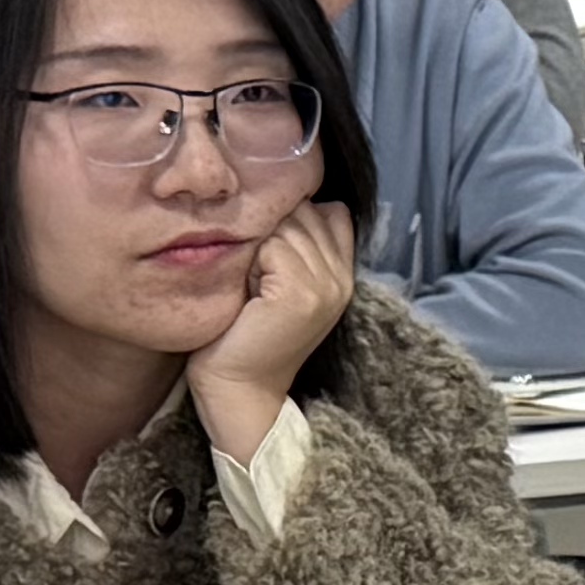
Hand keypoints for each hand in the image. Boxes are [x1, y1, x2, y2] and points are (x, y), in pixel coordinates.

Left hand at [186, 201, 355, 459]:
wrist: (240, 386)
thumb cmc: (248, 333)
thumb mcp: (283, 283)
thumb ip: (299, 246)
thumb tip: (293, 198)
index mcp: (345, 275)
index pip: (332, 212)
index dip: (296, 219)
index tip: (274, 255)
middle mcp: (343, 279)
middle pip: (305, 212)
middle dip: (273, 232)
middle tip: (259, 277)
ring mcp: (326, 286)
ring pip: (287, 227)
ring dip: (258, 248)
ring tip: (253, 287)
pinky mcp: (301, 293)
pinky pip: (272, 247)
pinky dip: (250, 264)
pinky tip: (249, 294)